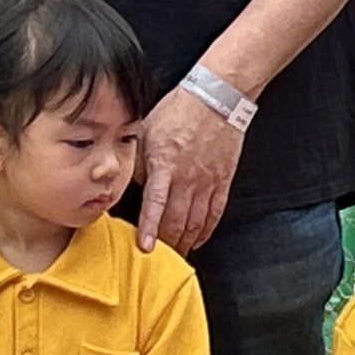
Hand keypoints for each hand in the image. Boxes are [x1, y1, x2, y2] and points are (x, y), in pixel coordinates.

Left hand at [133, 82, 247, 253]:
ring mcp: (207, 181)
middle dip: (167, 243)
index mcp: (165, 164)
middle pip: (177, 220)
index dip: (150, 228)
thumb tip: (131, 183)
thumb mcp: (146, 130)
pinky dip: (207, 230)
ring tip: (177, 254)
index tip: (145, 247)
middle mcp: (187, 177)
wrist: (217, 97)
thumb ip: (138, 160)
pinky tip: (199, 239)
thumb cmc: (179, 110)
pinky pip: (215, 213)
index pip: (156, 204)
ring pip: (196, 222)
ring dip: (186, 241)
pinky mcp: (223, 180)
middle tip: (159, 257)